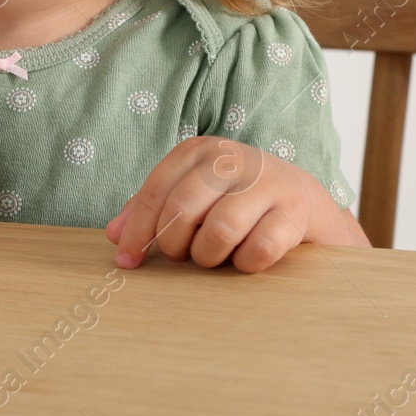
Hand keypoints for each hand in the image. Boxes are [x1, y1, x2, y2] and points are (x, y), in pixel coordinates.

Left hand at [104, 135, 349, 272]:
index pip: (156, 191)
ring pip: (220, 231)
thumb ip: (152, 210)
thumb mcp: (192, 195)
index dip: (138, 230)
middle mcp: (232, 158)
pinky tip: (246, 259)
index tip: (127, 261)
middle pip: (182, 209)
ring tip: (216, 256)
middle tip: (185, 256)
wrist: (301, 198)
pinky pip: (258, 250)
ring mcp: (267, 182)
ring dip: (210, 257)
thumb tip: (114, 237)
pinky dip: (246, 264)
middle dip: (175, 245)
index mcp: (200, 151)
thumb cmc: (233, 200)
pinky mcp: (294, 211)